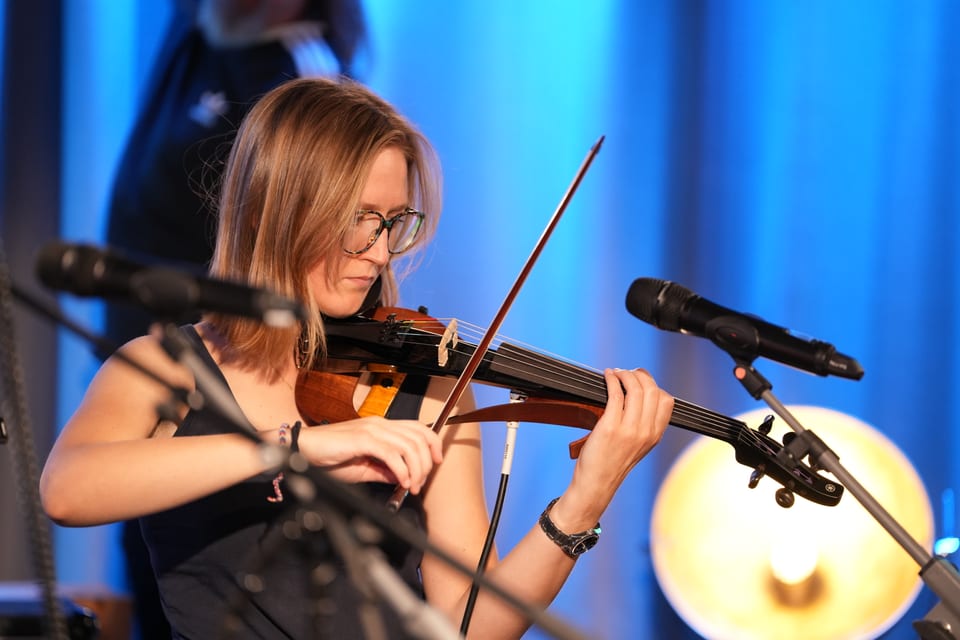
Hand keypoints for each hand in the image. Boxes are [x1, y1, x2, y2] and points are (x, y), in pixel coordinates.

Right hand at [298, 417, 442, 493]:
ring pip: (409, 445)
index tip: (436, 462)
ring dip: (416, 468)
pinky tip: (400, 481)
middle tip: (420, 483)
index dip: (433, 444)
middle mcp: (380, 424)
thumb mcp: (362, 468)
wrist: (303, 450)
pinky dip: (401, 469)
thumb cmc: (328, 458)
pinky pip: (392, 454)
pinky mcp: (363, 439)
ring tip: (411, 485)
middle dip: (427, 462)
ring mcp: (372, 430)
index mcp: (381, 427)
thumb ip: (383, 470)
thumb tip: (402, 477)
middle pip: (418, 437)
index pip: (418, 428)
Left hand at [561, 368, 672, 521]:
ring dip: (625, 375)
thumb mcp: (638, 446)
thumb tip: (637, 396)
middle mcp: (645, 432)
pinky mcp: (610, 427)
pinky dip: (612, 379)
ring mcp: (629, 429)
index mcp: (655, 435)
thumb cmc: (612, 463)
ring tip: (616, 373)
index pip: (666, 401)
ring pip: (635, 389)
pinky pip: (615, 393)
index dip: (654, 385)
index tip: (641, 380)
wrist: (597, 484)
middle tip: (626, 373)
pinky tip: (607, 376)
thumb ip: (643, 425)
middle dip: (639, 375)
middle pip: (652, 390)